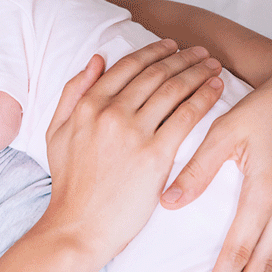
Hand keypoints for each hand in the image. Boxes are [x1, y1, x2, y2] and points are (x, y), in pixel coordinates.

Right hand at [42, 40, 223, 263]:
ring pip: (173, 89)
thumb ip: (73, 92)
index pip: (127, 66)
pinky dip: (204, 97)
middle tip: (200, 51)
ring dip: (197, 71)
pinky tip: (216, 88)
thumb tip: (96, 60)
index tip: (171, 46)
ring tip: (213, 65)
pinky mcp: (155, 155)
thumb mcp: (55, 131)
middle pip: (154, 73)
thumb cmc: (69, 183)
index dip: (153, 51)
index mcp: (87, 105)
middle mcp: (110, 112)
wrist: (78, 226)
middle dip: (181, 57)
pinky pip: (186, 116)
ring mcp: (133, 133)